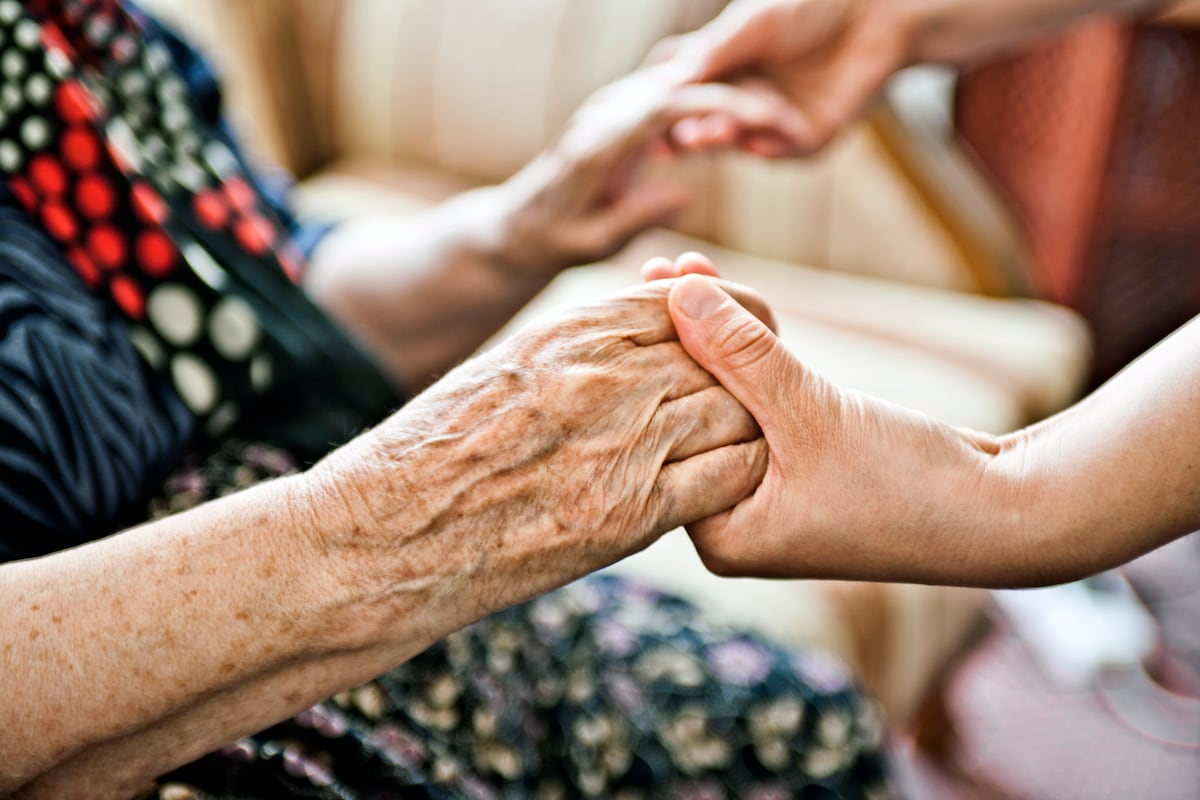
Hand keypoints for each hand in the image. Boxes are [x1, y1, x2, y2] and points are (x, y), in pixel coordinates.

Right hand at [307, 279, 773, 625]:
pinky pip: (727, 480)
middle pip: (719, 356)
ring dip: (746, 425)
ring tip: (739, 440)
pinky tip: (726, 484)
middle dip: (744, 372)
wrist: (388, 534)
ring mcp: (623, 445)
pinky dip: (740, 476)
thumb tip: (631, 333)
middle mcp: (605, 378)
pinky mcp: (631, 515)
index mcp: (568, 332)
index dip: (724, 315)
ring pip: (735, 414)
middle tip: (752, 393)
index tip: (736, 333)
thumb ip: (575, 346)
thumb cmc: (432, 452)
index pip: (681, 303)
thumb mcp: (502, 368)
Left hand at [495, 64, 810, 276]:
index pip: (665, 106)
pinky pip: (664, 94)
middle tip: (781, 115)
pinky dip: (701, 102)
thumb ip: (635, 216)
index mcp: (598, 145)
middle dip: (732, 94)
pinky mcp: (614, 113)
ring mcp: (606, 109)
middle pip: (677, 84)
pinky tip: (734, 120)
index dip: (718, 105)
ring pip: (673, 82)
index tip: (763, 116)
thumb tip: (685, 194)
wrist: (518, 224)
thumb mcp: (593, 243)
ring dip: (720, 94)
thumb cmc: (555, 242)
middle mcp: (601, 116)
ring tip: (769, 116)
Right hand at [652, 0, 914, 156]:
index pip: (684, 94)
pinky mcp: (808, 139)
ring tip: (714, 132)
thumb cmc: (811, 4)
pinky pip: (782, 151)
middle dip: (690, 130)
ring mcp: (774, 123)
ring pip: (740, 141)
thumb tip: (668, 78)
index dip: (665, 106)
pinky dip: (770, 145)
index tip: (644, 111)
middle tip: (677, 136)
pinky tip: (758, 138)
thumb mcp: (753, 22)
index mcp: (723, 69)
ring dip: (724, 139)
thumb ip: (713, 51)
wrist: (877, 11)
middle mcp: (743, 99)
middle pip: (705, 125)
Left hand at [662, 269, 1022, 586]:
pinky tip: (729, 304)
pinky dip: (753, 359)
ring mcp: (771, 499)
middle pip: (691, 418)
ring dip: (716, 339)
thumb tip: (677, 291)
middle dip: (679, 341)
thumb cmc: (908, 484)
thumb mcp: (810, 411)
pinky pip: (764, 407)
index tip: (638, 292)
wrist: (1007, 514)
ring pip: (728, 405)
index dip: (654, 361)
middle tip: (655, 267)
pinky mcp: (805, 472)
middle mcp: (737, 524)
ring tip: (685, 266)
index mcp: (722, 536)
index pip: (665, 439)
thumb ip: (740, 354)